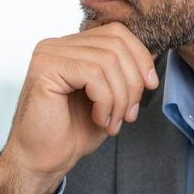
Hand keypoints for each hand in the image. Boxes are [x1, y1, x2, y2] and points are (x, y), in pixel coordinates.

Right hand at [0, 23, 157, 193]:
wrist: (42, 160)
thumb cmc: (71, 133)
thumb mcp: (107, 97)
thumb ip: (122, 73)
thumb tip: (150, 59)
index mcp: (69, 47)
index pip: (115, 32)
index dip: (139, 56)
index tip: (150, 85)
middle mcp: (56, 45)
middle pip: (115, 43)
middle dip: (133, 81)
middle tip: (129, 114)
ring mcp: (48, 55)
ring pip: (107, 60)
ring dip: (120, 96)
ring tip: (113, 121)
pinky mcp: (45, 70)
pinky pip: (92, 74)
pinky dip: (105, 100)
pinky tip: (99, 119)